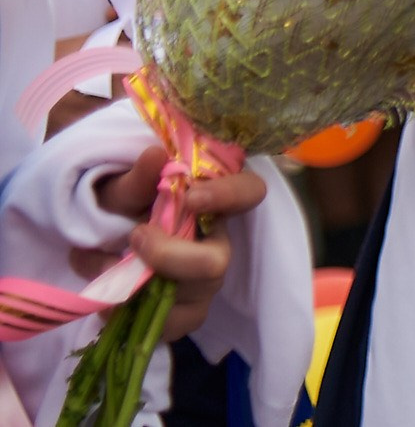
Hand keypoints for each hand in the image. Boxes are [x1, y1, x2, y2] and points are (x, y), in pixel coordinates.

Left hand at [78, 158, 268, 344]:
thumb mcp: (122, 190)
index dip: (230, 196)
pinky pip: (164, 325)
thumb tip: (155, 156)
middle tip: (134, 238)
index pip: (249, 193)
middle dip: (171, 258)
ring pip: (187, 298)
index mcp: (213, 203)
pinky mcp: (182, 315)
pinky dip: (125, 312)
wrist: (98, 245)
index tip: (193, 196)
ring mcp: (201, 285)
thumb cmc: (120, 209)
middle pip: (216, 262)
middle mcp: (216, 245)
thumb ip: (137, 179)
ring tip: (98, 266)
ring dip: (136, 286)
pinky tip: (106, 295)